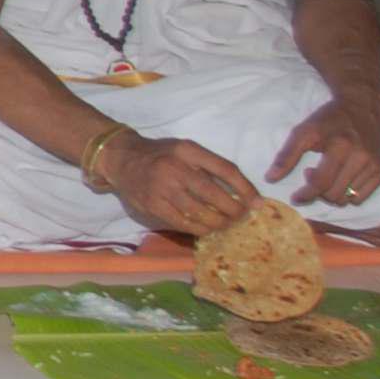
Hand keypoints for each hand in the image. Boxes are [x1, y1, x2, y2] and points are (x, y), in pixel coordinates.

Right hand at [110, 135, 257, 236]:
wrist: (122, 158)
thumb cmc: (162, 155)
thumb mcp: (186, 150)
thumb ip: (210, 166)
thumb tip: (243, 194)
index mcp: (188, 150)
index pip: (226, 169)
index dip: (246, 189)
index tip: (258, 203)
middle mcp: (175, 167)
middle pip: (214, 194)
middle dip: (234, 210)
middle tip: (242, 217)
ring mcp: (161, 187)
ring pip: (199, 212)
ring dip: (219, 223)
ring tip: (226, 225)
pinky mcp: (152, 204)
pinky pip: (182, 222)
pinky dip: (199, 229)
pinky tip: (207, 229)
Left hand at [268, 97, 379, 211]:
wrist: (363, 107)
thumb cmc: (329, 119)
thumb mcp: (303, 131)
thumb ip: (286, 155)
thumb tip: (270, 178)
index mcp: (340, 146)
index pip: (321, 182)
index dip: (305, 194)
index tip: (295, 197)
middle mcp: (361, 157)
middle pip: (333, 194)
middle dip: (317, 192)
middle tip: (310, 174)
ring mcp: (374, 165)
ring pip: (347, 199)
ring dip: (331, 195)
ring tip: (326, 176)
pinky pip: (361, 198)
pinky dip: (347, 195)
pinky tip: (340, 180)